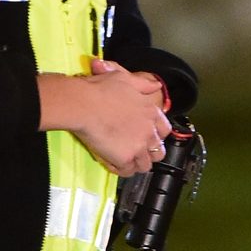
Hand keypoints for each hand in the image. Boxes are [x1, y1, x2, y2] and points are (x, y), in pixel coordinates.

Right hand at [37, 68, 170, 175]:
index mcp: (151, 112)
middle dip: (149, 153)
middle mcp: (149, 131)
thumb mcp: (126, 78)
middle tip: (136, 151)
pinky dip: (121, 169)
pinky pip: (127, 172)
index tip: (148, 136)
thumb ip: (144, 84)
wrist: (84, 104)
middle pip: (158, 152)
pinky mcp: (125, 159)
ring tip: (124, 159)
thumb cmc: (101, 90)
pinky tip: (113, 162)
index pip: (165, 131)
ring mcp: (138, 146)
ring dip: (135, 163)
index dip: (156, 135)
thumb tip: (156, 85)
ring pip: (145, 165)